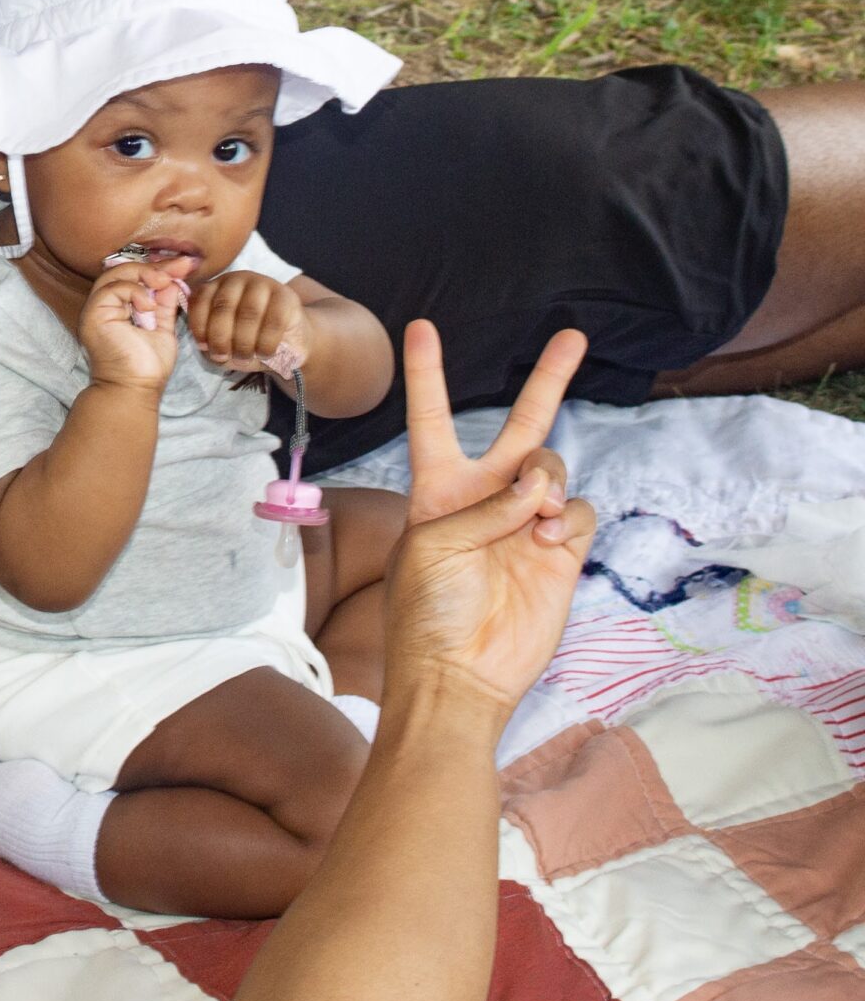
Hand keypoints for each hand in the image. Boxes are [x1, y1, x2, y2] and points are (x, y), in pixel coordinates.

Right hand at [79, 257, 194, 393]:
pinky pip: (113, 288)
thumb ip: (164, 304)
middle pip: (123, 270)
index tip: (185, 264)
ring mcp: (96, 309)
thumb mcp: (162, 327)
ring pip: (116, 274)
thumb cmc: (147, 367)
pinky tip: (149, 306)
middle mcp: (104, 306)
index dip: (159, 268)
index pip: (134, 277)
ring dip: (145, 274)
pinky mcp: (94, 314)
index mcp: (117, 308)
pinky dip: (135, 291)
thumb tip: (174, 280)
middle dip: (155, 266)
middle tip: (181, 266)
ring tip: (164, 283)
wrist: (135, 389)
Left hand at [189, 270, 309, 378]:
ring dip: (244, 342)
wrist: (288, 342)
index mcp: (216, 287)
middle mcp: (237, 280)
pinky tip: (265, 353)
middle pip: (223, 306)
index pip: (200, 300)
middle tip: (224, 357)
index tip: (204, 347)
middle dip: (220, 337)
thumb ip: (210, 343)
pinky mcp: (286, 296)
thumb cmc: (248, 342)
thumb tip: (204, 346)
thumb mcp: (224, 344)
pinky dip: (266, 343)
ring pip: (249, 313)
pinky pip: (274, 321)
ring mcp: (263, 284)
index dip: (199, 326)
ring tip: (244, 357)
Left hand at [384, 320, 595, 715]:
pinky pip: (577, 511)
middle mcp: (485, 496)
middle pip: (522, 425)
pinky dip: (565, 516)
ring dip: (545, 480)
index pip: (433, 418)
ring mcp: (526, 522)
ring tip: (530, 513)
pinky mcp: (560, 553)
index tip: (423, 327)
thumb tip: (539, 489)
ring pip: (553, 468)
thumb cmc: (426, 610)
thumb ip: (487, 507)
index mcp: (436, 487)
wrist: (460, 673)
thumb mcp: (434, 545)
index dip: (428, 374)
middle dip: (549, 380)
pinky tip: (545, 538)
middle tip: (574, 335)